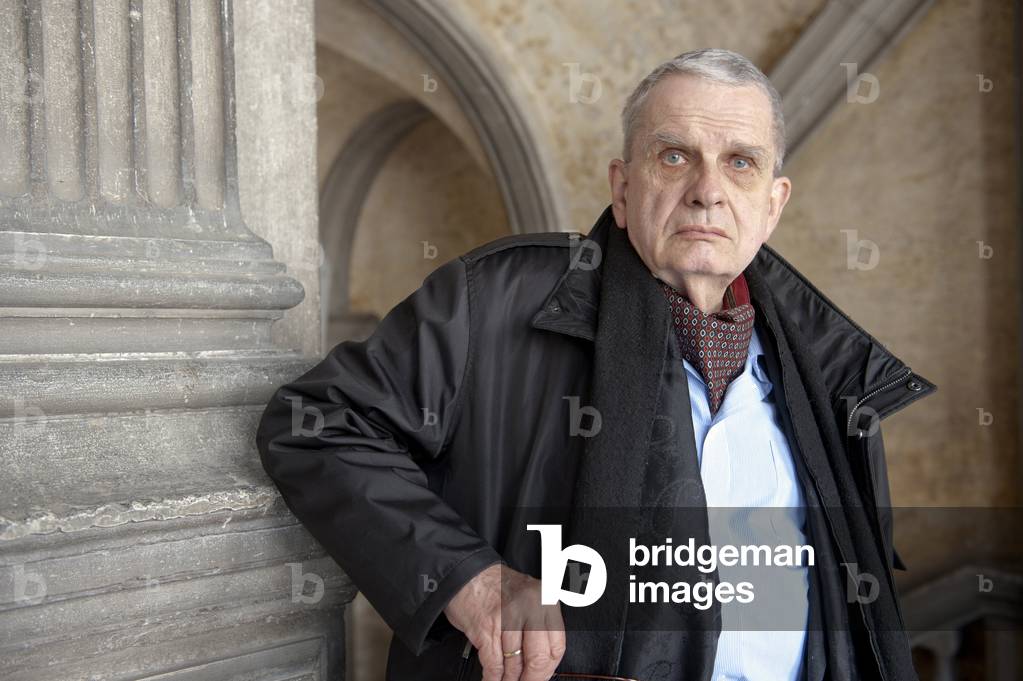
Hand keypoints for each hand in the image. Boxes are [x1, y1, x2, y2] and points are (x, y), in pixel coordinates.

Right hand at [443, 562, 565, 680]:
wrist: (465, 572)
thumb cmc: (496, 585)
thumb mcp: (529, 596)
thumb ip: (539, 624)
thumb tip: (541, 662)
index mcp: (545, 600)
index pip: (557, 646)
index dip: (549, 669)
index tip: (541, 677)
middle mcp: (530, 607)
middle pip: (539, 658)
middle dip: (532, 679)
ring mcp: (508, 617)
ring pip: (515, 663)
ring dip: (510, 679)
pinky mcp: (486, 628)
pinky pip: (494, 664)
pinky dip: (493, 678)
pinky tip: (493, 680)